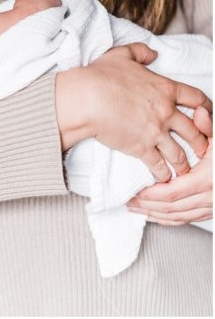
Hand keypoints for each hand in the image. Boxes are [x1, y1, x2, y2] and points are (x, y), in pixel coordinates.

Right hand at [55, 42, 211, 181]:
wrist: (85, 98)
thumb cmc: (99, 76)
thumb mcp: (120, 56)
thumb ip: (139, 52)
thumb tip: (152, 53)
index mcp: (164, 89)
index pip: (196, 98)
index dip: (206, 106)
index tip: (208, 113)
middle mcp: (166, 112)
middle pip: (194, 131)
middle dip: (201, 142)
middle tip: (203, 149)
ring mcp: (155, 131)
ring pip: (180, 152)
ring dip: (184, 163)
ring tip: (186, 170)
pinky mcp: (142, 148)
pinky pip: (159, 165)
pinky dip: (164, 173)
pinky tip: (165, 177)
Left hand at [127, 106, 211, 224]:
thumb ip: (208, 128)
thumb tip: (199, 112)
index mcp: (209, 180)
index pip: (171, 193)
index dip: (149, 195)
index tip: (133, 191)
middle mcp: (211, 197)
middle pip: (171, 207)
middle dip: (146, 205)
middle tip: (127, 200)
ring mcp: (213, 206)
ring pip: (179, 217)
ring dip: (155, 214)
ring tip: (135, 208)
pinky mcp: (214, 210)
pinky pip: (188, 219)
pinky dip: (170, 219)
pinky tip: (156, 216)